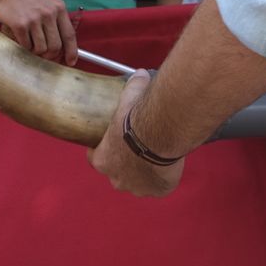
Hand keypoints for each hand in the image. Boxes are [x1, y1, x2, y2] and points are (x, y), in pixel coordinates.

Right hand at [0, 0, 76, 63]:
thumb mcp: (47, 2)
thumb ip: (56, 19)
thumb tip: (62, 45)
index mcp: (59, 7)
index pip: (69, 35)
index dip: (71, 51)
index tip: (71, 61)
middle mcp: (49, 13)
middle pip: (55, 46)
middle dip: (50, 55)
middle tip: (43, 54)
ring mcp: (34, 19)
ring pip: (41, 49)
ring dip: (35, 50)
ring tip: (29, 41)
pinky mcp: (20, 25)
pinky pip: (26, 46)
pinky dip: (24, 46)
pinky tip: (21, 36)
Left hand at [89, 71, 184, 196]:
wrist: (160, 132)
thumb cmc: (139, 116)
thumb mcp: (130, 97)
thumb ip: (132, 87)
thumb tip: (139, 75)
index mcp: (102, 160)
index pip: (96, 158)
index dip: (105, 150)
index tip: (113, 142)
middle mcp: (117, 178)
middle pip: (118, 174)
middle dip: (126, 163)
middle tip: (139, 148)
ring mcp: (138, 188)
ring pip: (139, 183)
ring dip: (145, 173)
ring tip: (156, 156)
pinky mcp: (158, 191)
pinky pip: (159, 187)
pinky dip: (163, 180)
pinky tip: (169, 167)